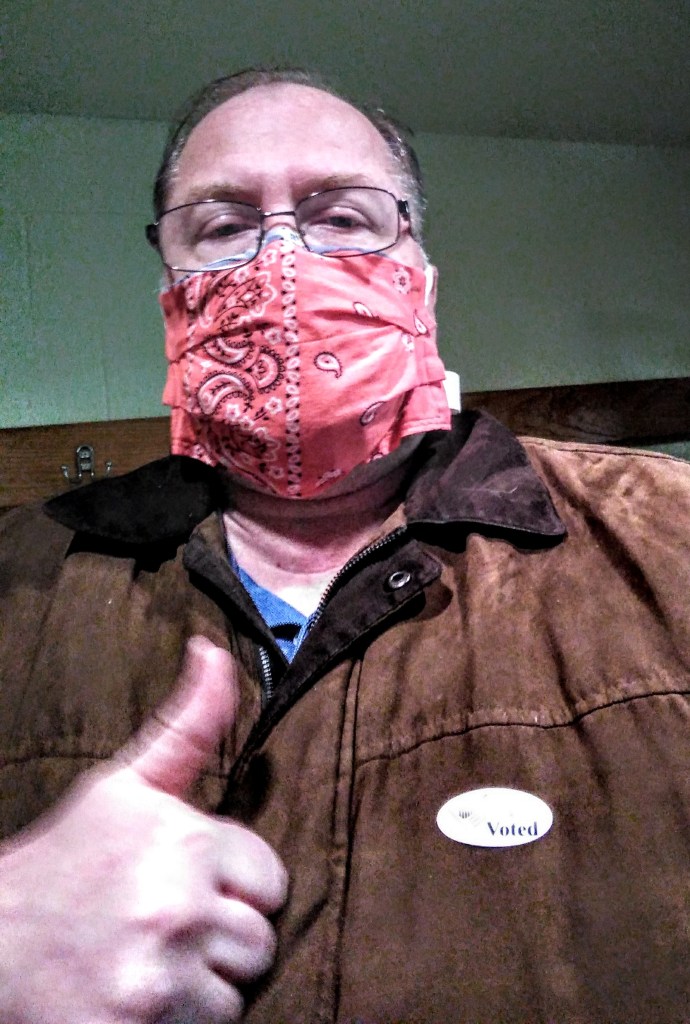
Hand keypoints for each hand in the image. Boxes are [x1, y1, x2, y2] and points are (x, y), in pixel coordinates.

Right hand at [0, 637, 286, 1023]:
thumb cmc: (66, 862)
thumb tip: (214, 650)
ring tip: (148, 959)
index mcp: (183, 840)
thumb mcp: (125, 785)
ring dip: (202, 984)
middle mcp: (175, 907)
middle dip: (222, 935)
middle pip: (260, 940)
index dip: (232, 883)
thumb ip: (189, 724)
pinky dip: (179, 1022)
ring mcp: (158, 976)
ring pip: (237, 991)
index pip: (271, 878)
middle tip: (162, 925)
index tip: (187, 883)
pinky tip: (137, 995)